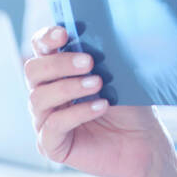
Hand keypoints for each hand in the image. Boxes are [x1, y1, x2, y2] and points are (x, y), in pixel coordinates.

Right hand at [24, 25, 176, 176]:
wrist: (143, 141)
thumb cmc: (129, 105)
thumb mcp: (118, 74)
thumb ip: (102, 54)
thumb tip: (97, 31)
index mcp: (58, 71)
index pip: (40, 48)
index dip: (46, 38)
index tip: (64, 33)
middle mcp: (46, 94)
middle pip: (33, 70)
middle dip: (59, 63)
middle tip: (89, 62)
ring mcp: (45, 120)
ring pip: (39, 98)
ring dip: (70, 87)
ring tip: (98, 84)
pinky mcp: (51, 145)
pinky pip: (53, 126)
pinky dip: (77, 113)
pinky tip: (100, 106)